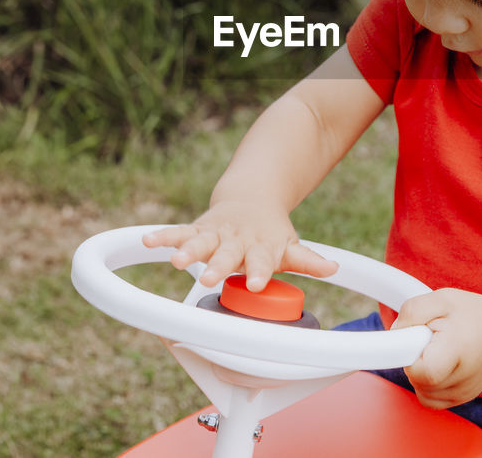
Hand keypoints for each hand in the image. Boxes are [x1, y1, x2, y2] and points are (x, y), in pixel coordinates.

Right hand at [141, 200, 337, 291]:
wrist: (252, 197)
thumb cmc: (270, 232)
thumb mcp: (289, 245)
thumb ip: (307, 261)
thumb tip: (333, 269)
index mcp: (261, 246)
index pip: (262, 261)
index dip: (259, 272)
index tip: (255, 284)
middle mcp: (236, 240)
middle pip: (227, 254)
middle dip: (217, 266)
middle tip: (209, 278)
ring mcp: (215, 234)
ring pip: (200, 242)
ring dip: (187, 251)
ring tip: (176, 261)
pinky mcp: (196, 229)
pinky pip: (177, 233)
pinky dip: (163, 237)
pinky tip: (148, 242)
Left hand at [391, 288, 481, 408]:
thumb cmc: (470, 315)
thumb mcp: (441, 299)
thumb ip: (413, 311)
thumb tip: (395, 332)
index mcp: (458, 350)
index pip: (422, 372)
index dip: (411, 355)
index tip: (417, 339)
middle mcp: (463, 378)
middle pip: (417, 380)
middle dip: (415, 359)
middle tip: (430, 341)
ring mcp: (462, 393)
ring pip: (420, 390)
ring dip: (421, 371)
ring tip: (437, 351)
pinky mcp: (459, 400)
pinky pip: (428, 398)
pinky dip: (427, 383)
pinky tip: (438, 365)